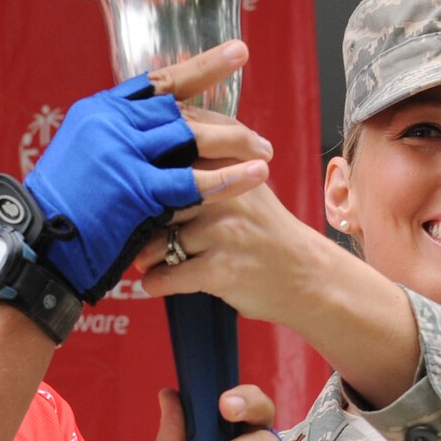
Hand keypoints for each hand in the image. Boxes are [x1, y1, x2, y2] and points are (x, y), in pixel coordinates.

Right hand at [25, 41, 269, 301]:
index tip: (238, 53)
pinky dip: (229, 178)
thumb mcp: (85, 158)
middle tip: (260, 137)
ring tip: (266, 154)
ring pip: (193, 139)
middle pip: (183, 112)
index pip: (160, 83)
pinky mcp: (136, 190)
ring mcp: (122, 154)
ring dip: (236, 145)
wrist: (40, 249)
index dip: (202, 68)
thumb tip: (158, 130)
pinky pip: (193, 181)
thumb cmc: (65, 211)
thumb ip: (119, 139)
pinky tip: (256, 175)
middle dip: (228, 124)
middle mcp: (111, 124)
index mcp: (100, 111)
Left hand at [131, 172, 335, 330]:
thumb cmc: (267, 232)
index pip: (170, 157)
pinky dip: (155, 282)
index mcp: (228, 166)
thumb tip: (145, 166)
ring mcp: (223, 230)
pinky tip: (156, 283)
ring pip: (157, 240)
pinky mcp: (222, 268)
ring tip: (146, 262)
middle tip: (134, 235)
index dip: (142, 176)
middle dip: (139, 222)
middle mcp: (226, 193)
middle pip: (156, 200)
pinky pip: (169, 275)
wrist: (309, 275)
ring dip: (145, 256)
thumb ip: (207, 170)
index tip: (131, 191)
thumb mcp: (246, 186)